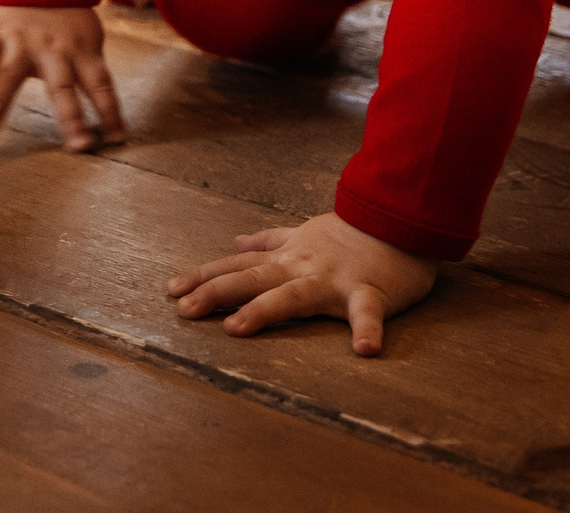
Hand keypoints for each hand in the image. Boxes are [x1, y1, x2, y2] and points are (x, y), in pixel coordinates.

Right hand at [0, 6, 125, 151]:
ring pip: (11, 73)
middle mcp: (53, 49)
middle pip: (63, 87)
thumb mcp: (86, 38)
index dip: (110, 112)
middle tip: (79, 146)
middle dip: (72, 118)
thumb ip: (89, 71)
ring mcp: (22, 40)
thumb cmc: (65, 19)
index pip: (101, 85)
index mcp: (81, 51)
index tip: (116, 140)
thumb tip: (106, 115)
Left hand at [167, 212, 437, 355]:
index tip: (171, 290)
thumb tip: (235, 241)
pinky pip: (368, 313)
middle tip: (183, 309)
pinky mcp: (370, 291)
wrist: (398, 218)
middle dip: (216, 293)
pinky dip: (367, 330)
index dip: (204, 277)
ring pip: (294, 295)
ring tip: (235, 328)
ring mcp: (333, 280)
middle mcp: (302, 267)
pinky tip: (365, 350)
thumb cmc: (350, 232)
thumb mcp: (302, 232)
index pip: (237, 267)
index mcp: (287, 258)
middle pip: (252, 280)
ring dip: (264, 310)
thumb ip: (269, 240)